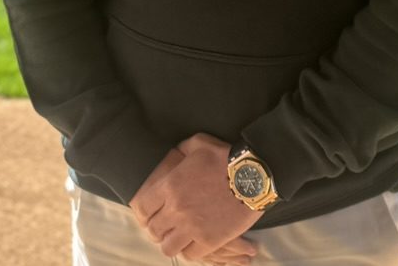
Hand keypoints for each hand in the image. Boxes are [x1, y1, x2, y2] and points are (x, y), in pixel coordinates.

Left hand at [132, 132, 258, 260]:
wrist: (254, 175)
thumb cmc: (226, 157)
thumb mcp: (198, 143)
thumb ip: (180, 151)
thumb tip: (174, 156)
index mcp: (170, 185)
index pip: (142, 208)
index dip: (144, 211)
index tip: (151, 212)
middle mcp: (177, 209)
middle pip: (154, 230)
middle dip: (157, 227)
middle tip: (166, 224)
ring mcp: (193, 228)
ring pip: (169, 247)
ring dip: (172, 241)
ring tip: (179, 235)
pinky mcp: (210, 241)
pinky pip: (190, 255)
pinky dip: (190, 250)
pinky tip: (194, 242)